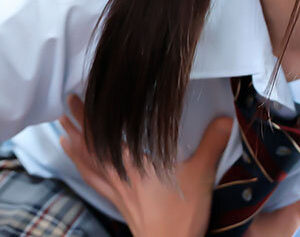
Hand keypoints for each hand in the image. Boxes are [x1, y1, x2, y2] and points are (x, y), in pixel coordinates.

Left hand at [59, 95, 232, 236]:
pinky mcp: (119, 202)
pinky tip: (79, 161)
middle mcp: (120, 174)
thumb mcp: (201, 174)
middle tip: (67, 103)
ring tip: (63, 129)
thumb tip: (226, 117)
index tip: (78, 95)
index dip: (89, 116)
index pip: (106, 134)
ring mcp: (117, 189)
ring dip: (75, 145)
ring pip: (88, 163)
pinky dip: (83, 168)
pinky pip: (94, 180)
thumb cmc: (181, 213)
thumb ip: (212, 143)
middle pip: (91, 146)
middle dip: (78, 124)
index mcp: (135, 163)